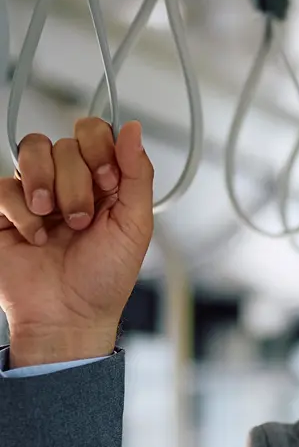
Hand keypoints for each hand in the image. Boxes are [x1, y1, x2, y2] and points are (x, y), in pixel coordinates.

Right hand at [0, 119, 154, 365]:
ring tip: (56, 223)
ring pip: (32, 151)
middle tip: (82, 220)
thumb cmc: (105, 279)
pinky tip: (36, 238)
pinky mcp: (5, 209)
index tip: (108, 182)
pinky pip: (4, 186)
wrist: (68, 316)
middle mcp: (70, 182)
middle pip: (65, 144)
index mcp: (105, 183)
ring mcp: (36, 193)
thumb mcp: (135, 226)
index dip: (100, 149)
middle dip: (77, 184)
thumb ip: (138, 175)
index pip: (96, 133)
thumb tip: (134, 130)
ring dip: (47, 187)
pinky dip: (22, 214)